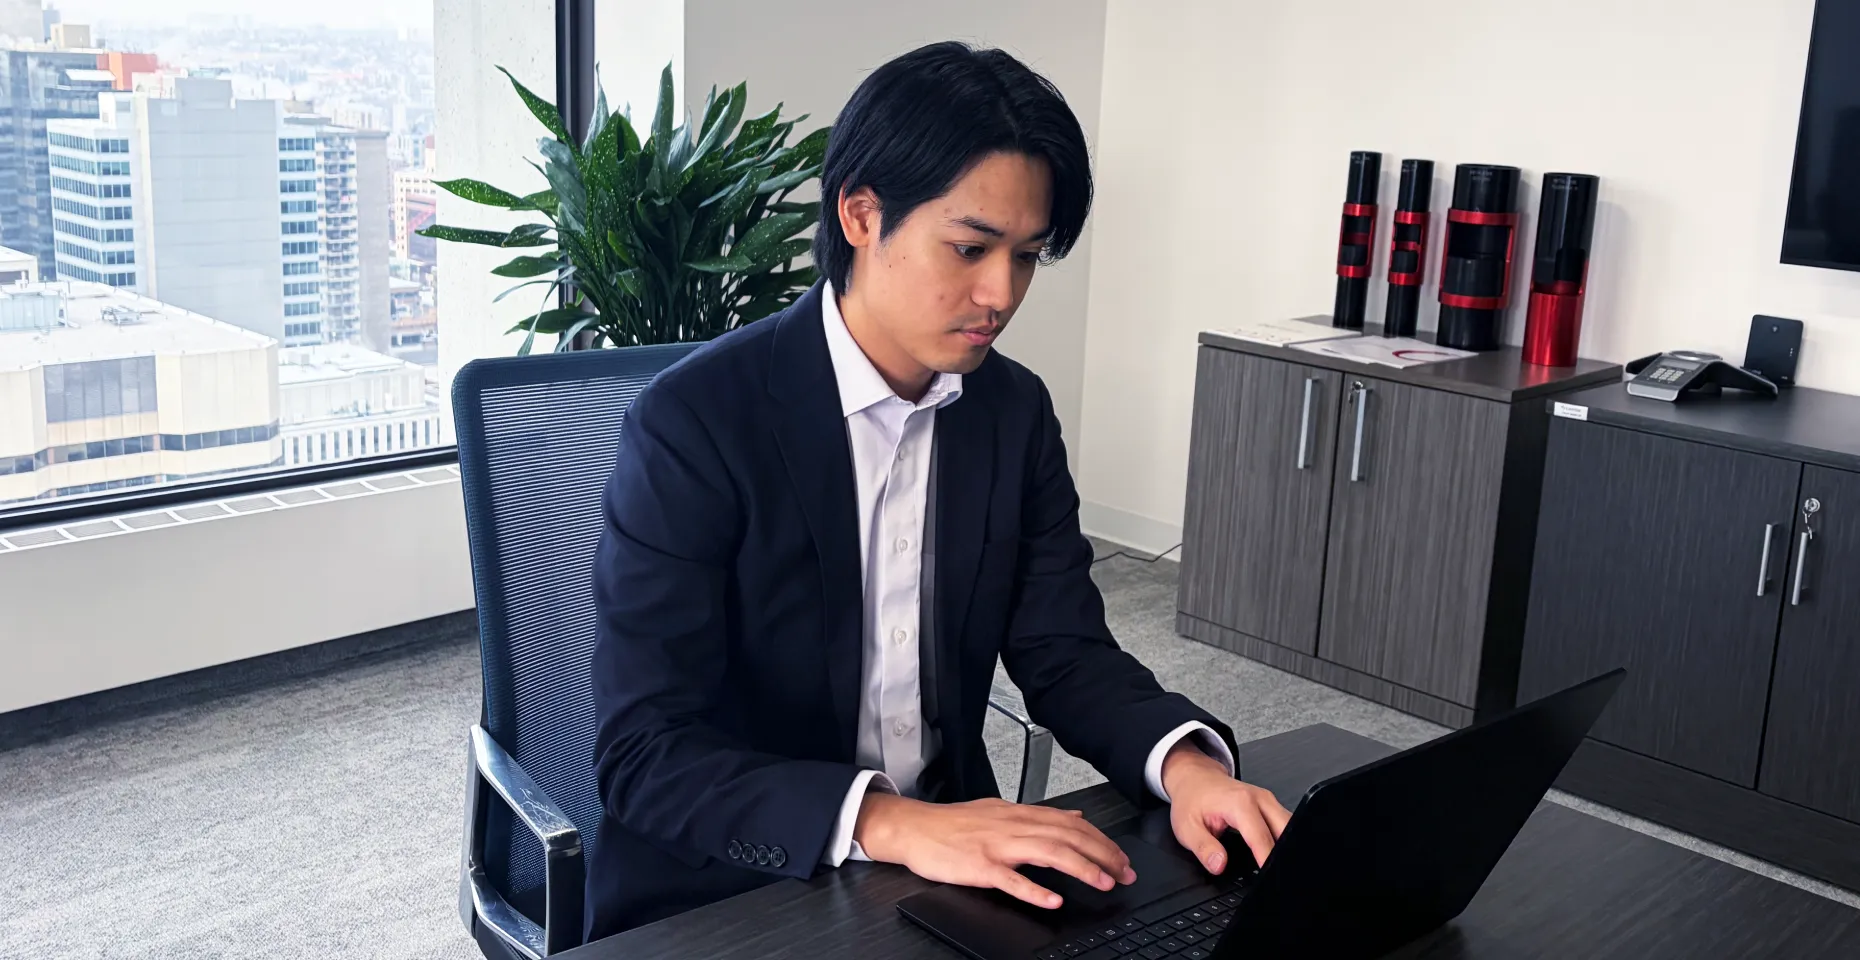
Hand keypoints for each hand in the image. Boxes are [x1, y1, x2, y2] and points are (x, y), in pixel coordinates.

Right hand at [852, 793, 1137, 908]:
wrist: (915, 828)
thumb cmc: (955, 824)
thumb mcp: (1002, 810)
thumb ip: (1040, 815)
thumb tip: (1074, 815)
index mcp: (1021, 814)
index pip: (1072, 823)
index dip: (1101, 840)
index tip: (1121, 858)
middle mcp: (1014, 826)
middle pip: (1068, 836)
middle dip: (1102, 854)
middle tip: (1125, 873)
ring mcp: (997, 846)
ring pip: (1048, 853)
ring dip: (1080, 868)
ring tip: (1103, 882)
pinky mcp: (979, 866)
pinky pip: (1010, 879)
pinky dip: (1034, 890)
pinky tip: (1053, 900)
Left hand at [1161, 740, 1291, 873]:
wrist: (1194, 778)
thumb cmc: (1191, 799)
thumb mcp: (1186, 828)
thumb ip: (1204, 848)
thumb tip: (1219, 865)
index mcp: (1240, 803)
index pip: (1262, 839)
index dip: (1266, 861)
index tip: (1269, 880)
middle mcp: (1259, 799)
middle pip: (1286, 832)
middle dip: (1283, 856)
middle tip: (1274, 877)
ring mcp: (1267, 800)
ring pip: (1290, 827)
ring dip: (1286, 847)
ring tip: (1275, 869)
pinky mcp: (1270, 804)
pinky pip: (1285, 824)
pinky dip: (1284, 840)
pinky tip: (1275, 854)